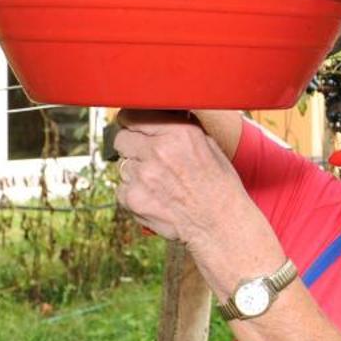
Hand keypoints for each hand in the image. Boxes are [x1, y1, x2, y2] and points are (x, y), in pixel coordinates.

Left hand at [114, 109, 248, 245]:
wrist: (219, 225)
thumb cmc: (219, 187)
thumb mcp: (209, 146)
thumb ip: (181, 127)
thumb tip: (162, 115)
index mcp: (179, 132)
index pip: (133, 115)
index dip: (132, 122)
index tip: (133, 128)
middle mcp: (158, 150)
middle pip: (121, 139)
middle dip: (132, 146)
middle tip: (147, 157)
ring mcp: (143, 175)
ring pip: (122, 166)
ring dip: (136, 172)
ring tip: (159, 183)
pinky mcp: (133, 198)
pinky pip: (121, 189)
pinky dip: (134, 194)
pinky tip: (155, 198)